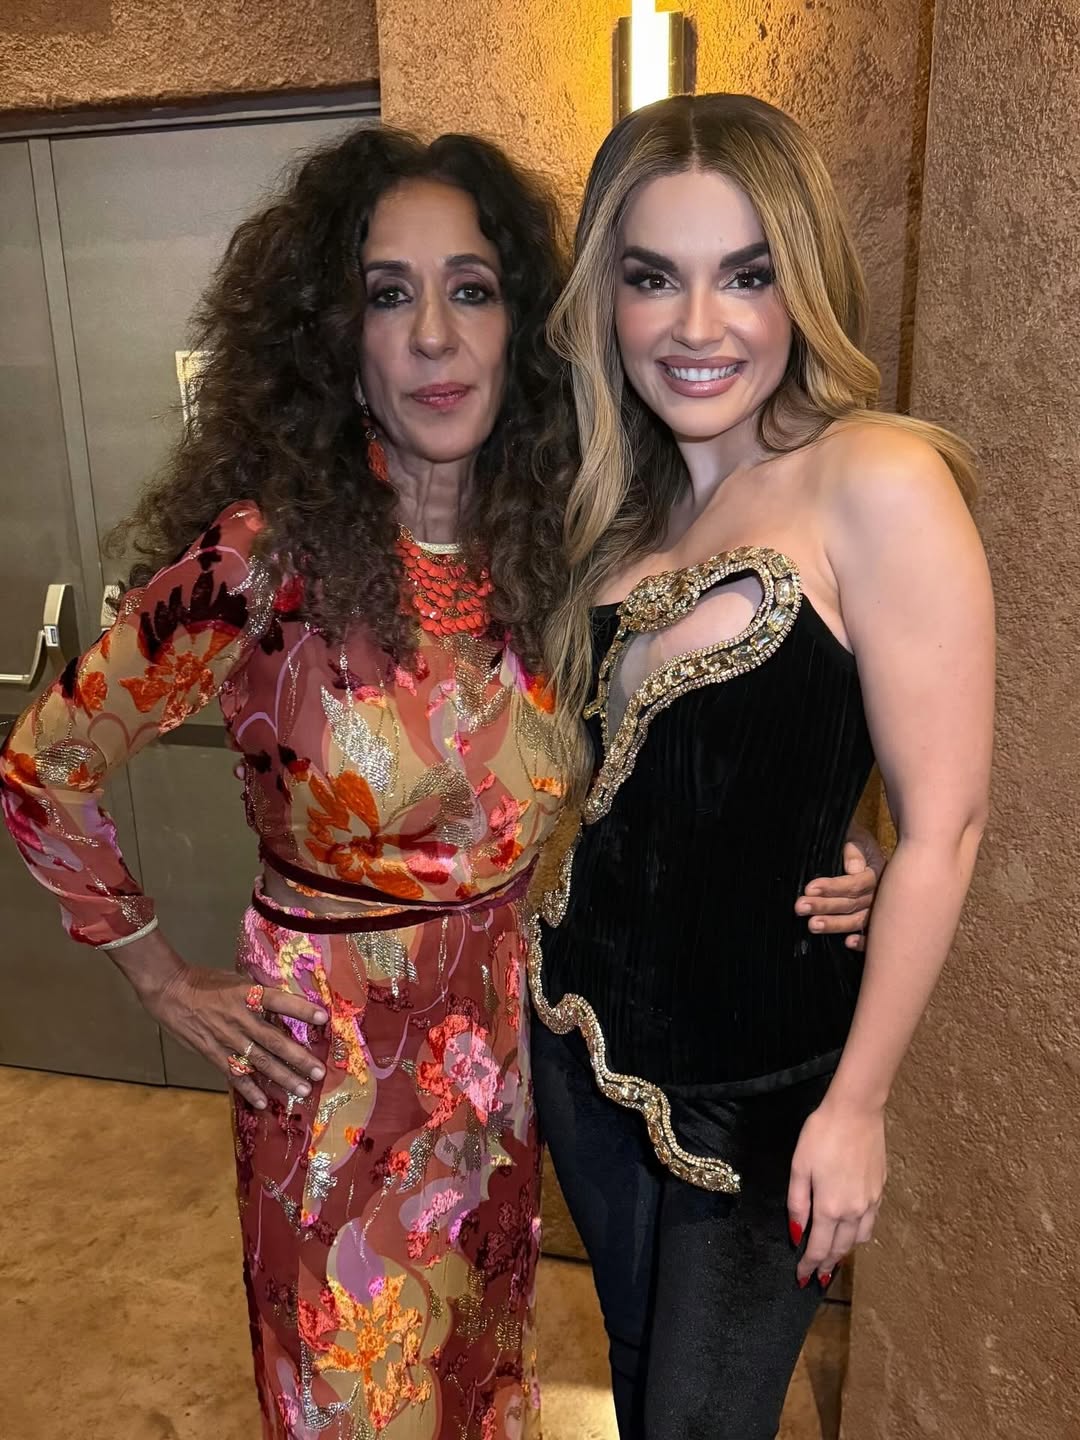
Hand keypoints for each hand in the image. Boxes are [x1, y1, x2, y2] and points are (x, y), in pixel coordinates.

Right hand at [116, 931, 328, 1109]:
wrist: (170, 991)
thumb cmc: (205, 981)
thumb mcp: (236, 978)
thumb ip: (258, 992)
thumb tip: (284, 1001)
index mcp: (247, 994)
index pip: (278, 1001)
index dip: (300, 1010)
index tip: (323, 1018)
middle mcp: (239, 1019)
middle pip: (274, 1041)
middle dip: (298, 1057)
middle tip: (319, 1071)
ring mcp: (226, 1039)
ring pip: (259, 1062)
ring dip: (282, 1077)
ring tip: (302, 1089)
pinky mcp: (213, 1053)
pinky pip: (234, 1074)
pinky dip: (248, 1090)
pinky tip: (263, 1102)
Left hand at [788, 1097, 885, 1286]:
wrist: (856, 1112)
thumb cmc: (821, 1134)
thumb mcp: (799, 1166)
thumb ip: (797, 1203)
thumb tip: (797, 1234)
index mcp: (830, 1207)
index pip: (819, 1248)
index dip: (809, 1265)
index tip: (801, 1278)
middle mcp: (854, 1211)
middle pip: (841, 1249)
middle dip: (827, 1265)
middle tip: (817, 1277)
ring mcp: (871, 1202)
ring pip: (858, 1239)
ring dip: (845, 1251)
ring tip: (833, 1256)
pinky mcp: (880, 1190)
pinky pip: (869, 1223)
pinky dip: (858, 1234)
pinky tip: (851, 1230)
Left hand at [795, 829, 885, 950]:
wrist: (859, 844)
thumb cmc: (853, 840)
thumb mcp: (854, 836)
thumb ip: (854, 848)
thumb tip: (853, 869)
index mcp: (877, 871)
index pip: (856, 883)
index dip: (833, 887)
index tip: (809, 888)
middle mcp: (881, 892)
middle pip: (853, 903)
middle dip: (825, 906)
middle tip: (800, 907)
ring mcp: (879, 908)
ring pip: (858, 920)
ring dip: (835, 925)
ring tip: (812, 925)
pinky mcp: (875, 920)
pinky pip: (873, 936)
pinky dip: (864, 942)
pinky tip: (848, 943)